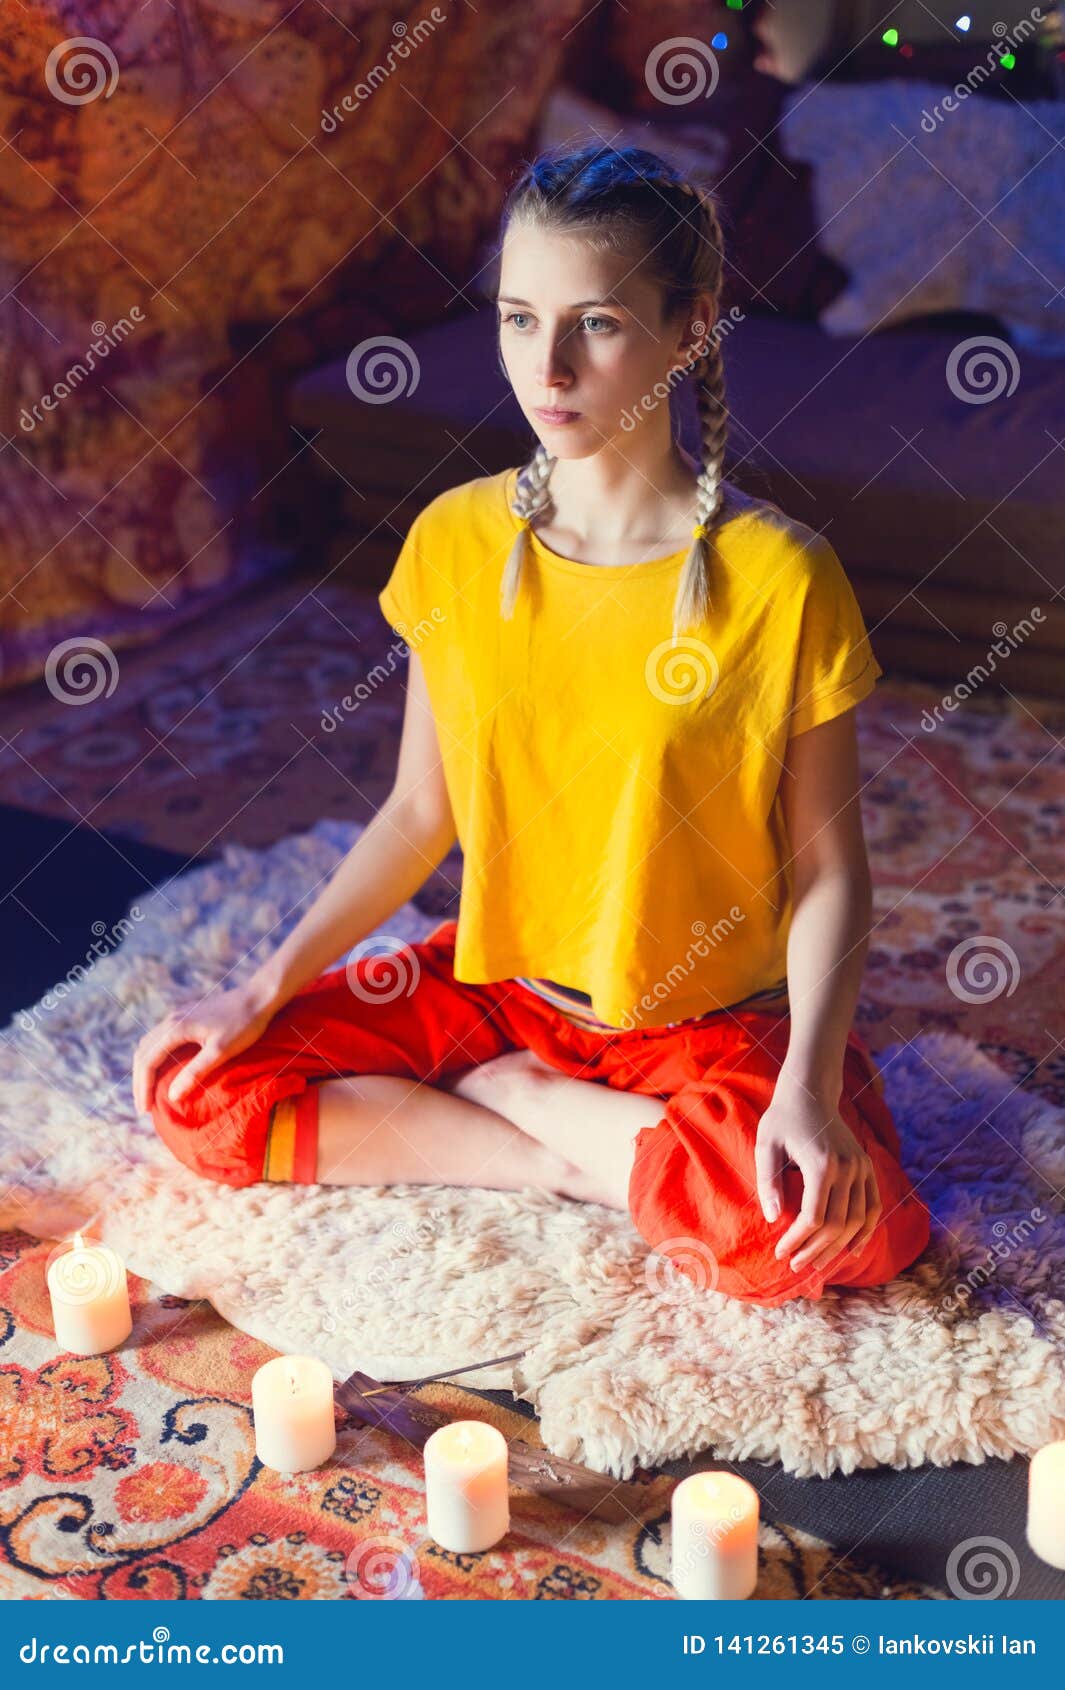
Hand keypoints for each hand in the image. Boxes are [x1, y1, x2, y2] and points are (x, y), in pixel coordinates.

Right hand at [132, 983, 276, 1113]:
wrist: (258, 996)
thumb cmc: (243, 1025)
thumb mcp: (220, 1051)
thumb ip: (195, 1073)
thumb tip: (172, 1096)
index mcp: (175, 1028)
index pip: (148, 1061)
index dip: (143, 1087)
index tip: (145, 1110)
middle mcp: (171, 1019)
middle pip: (143, 1053)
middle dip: (140, 1081)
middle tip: (144, 1106)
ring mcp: (177, 1015)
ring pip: (149, 1044)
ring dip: (145, 1068)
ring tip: (149, 1091)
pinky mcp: (186, 1015)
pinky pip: (160, 1038)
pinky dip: (155, 1056)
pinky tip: (163, 1069)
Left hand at [753, 1076, 882, 1274]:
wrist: (811, 1092)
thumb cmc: (782, 1120)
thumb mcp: (765, 1146)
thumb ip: (768, 1183)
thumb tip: (775, 1219)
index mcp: (822, 1164)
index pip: (814, 1217)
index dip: (797, 1240)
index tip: (781, 1252)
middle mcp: (848, 1168)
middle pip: (837, 1224)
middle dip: (815, 1250)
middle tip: (795, 1267)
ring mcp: (862, 1168)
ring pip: (857, 1221)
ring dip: (837, 1247)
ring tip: (816, 1264)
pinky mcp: (867, 1167)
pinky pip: (873, 1207)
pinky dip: (865, 1231)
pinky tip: (853, 1251)